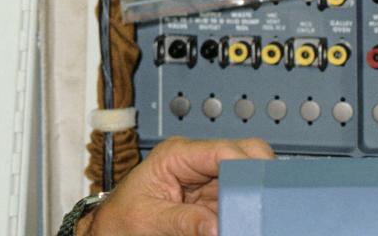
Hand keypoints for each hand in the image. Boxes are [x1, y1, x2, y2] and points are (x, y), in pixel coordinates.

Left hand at [78, 137, 273, 235]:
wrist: (112, 232)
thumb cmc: (121, 218)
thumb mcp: (148, 218)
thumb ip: (183, 221)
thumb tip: (216, 226)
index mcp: (177, 155)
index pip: (221, 150)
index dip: (245, 166)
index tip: (259, 190)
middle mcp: (196, 163)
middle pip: (242, 157)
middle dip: (257, 177)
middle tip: (265, 202)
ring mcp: (207, 182)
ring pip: (246, 181)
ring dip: (252, 198)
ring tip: (254, 217)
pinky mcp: (212, 202)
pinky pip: (238, 203)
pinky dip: (244, 212)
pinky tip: (244, 221)